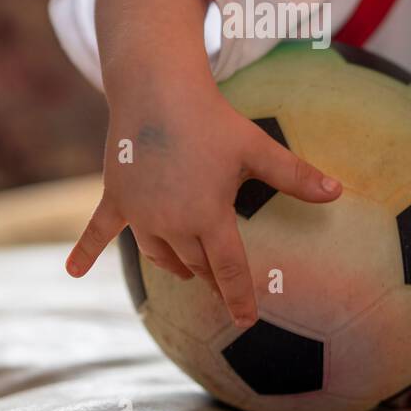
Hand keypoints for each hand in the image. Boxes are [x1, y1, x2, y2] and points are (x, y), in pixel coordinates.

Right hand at [65, 84, 342, 328]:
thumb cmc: (212, 118)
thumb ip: (295, 176)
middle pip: (194, 263)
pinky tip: (72, 271)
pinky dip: (85, 251)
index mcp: (209, 217)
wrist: (157, 88)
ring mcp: (140, 214)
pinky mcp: (116, 198)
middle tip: (223, 288)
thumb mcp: (258, 148)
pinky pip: (97, 230)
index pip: (229, 271)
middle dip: (210, 277)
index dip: (239, 298)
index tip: (246, 322)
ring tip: (186, 270)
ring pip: (159, 253)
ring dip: (174, 264)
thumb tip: (338, 192)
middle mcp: (171, 223)